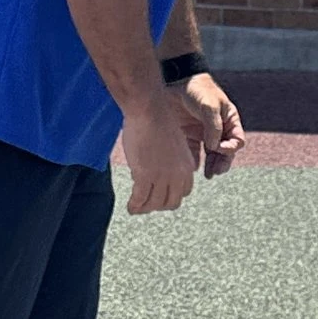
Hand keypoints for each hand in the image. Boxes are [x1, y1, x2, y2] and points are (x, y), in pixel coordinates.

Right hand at [115, 91, 201, 215]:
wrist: (149, 110)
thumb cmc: (157, 121)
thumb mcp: (174, 144)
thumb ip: (171, 160)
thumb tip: (159, 170)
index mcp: (187, 166)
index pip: (183, 192)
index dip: (171, 196)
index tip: (160, 195)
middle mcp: (178, 175)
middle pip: (171, 203)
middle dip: (158, 205)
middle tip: (146, 204)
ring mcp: (162, 177)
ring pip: (154, 204)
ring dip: (145, 208)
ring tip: (136, 208)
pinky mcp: (146, 176)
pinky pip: (140, 199)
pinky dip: (134, 206)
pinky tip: (130, 207)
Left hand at [174, 70, 243, 182]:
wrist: (176, 80)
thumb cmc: (197, 90)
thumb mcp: (209, 106)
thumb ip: (214, 127)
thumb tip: (214, 148)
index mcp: (229, 120)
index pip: (237, 141)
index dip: (230, 148)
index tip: (218, 148)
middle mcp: (219, 128)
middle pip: (225, 152)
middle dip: (222, 163)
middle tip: (216, 172)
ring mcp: (204, 132)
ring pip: (211, 155)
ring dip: (211, 165)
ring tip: (208, 175)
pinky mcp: (189, 135)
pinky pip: (194, 152)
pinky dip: (194, 161)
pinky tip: (192, 167)